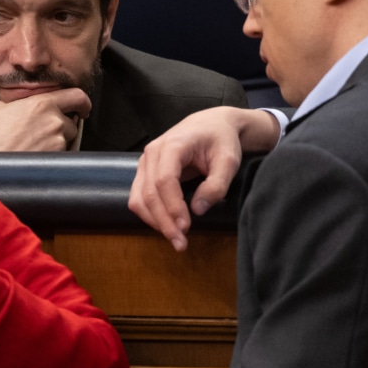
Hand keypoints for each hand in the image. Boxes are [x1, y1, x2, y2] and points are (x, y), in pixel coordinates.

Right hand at [0, 71, 91, 150]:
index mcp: (42, 104)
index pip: (78, 96)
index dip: (82, 102)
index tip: (80, 107)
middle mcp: (54, 121)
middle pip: (74, 119)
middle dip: (66, 123)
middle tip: (51, 129)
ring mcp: (58, 141)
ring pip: (69, 138)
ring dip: (60, 140)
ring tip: (38, 144)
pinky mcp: (57, 158)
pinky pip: (65, 154)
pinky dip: (55, 154)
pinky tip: (38, 154)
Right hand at [128, 107, 279, 250]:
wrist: (212, 124)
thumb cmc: (221, 140)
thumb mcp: (229, 160)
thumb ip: (216, 184)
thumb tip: (198, 210)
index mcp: (173, 145)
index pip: (164, 180)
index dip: (173, 207)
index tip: (186, 227)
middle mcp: (152, 153)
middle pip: (149, 193)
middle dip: (163, 221)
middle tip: (181, 243)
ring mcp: (145, 163)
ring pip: (138, 198)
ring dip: (154, 222)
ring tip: (175, 239)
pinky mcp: (145, 172)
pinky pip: (139, 198)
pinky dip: (150, 215)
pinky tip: (166, 226)